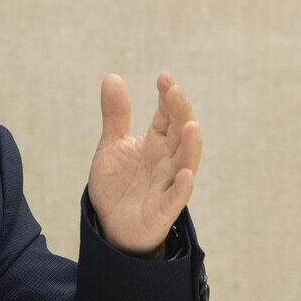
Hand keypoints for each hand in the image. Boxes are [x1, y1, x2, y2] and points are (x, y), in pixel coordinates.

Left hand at [88, 72, 201, 257]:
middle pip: (179, 135)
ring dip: (189, 147)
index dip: (167, 98)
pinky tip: (185, 175)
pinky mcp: (162, 210)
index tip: (164, 77)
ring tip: (191, 126)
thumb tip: (113, 76)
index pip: (167, 117)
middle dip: (180, 114)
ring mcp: (167, 185)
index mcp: (156, 144)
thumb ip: (115, 114)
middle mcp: (166, 161)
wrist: (110, 224)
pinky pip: (175, 198)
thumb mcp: (111, 144)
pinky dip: (182, 187)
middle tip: (176, 91)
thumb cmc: (117, 183)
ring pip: (184, 164)